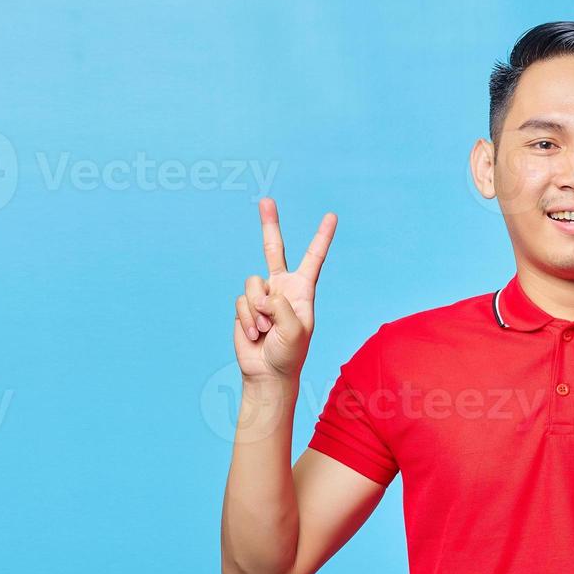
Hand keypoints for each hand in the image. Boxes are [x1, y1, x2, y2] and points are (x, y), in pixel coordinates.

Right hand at [233, 197, 336, 382]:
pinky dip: (248, 318)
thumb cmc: (289, 354)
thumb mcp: (295, 330)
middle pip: (273, 249)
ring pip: (252, 283)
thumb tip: (262, 294)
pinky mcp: (245, 305)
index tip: (332, 216)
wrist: (267, 373)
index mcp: (303, 290)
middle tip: (266, 200)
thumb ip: (281, 306)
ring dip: (258, 309)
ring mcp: (262, 295)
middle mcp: (282, 288)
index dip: (322, 237)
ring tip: (266, 329)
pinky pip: (241, 301)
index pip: (314, 258)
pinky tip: (255, 334)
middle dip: (269, 225)